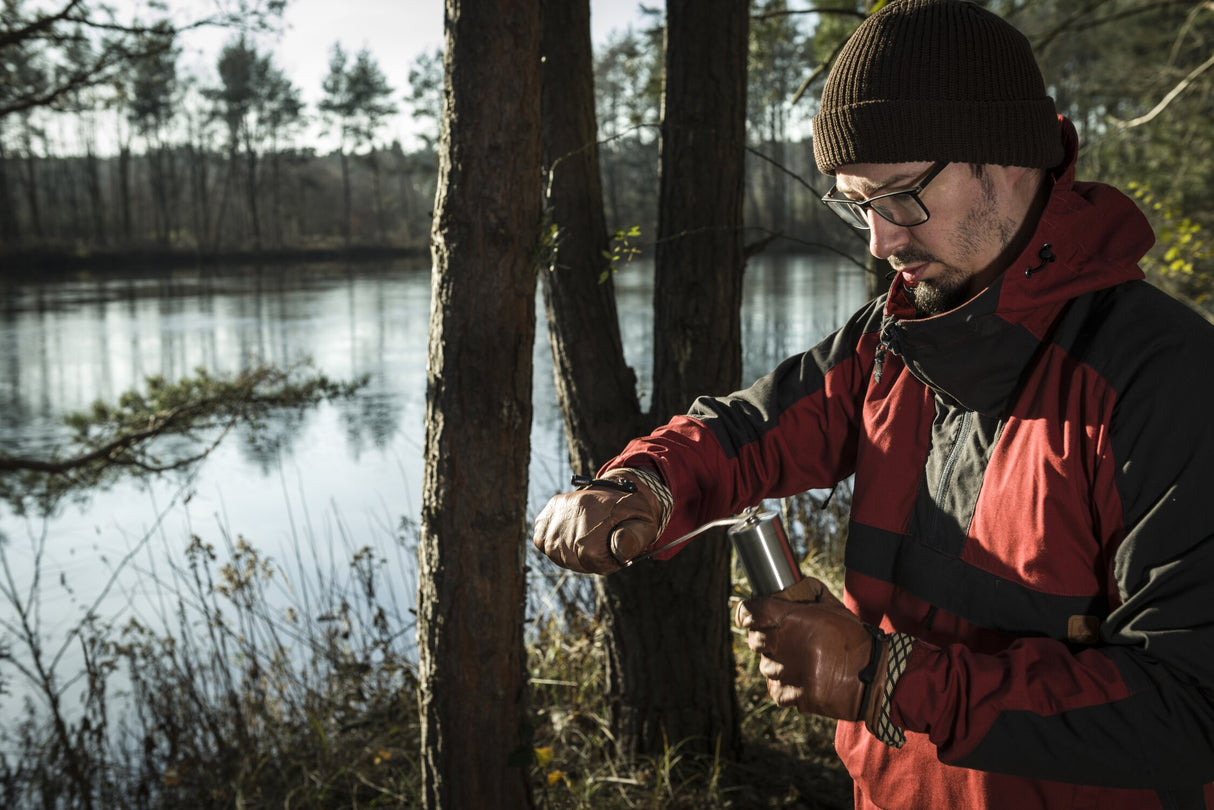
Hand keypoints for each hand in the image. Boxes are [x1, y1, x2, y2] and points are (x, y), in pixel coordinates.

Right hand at [532, 469, 664, 573]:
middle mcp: (574, 510)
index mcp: (596, 515)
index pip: (590, 562)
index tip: (614, 551)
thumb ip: (634, 539)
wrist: (624, 489)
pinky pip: (541, 540)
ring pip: (554, 552)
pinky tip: (570, 537)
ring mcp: (560, 508)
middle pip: (571, 559)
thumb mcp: (644, 526)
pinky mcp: (551, 508)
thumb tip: (620, 551)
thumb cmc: (636, 513)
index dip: (605, 562)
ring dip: (570, 553)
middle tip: (603, 545)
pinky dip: (553, 543)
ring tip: (588, 540)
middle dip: (588, 559)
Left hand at [735, 580, 888, 726]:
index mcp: (791, 620)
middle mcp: (784, 646)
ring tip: (798, 660)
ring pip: (765, 666)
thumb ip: (810, 593)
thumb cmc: (854, 638)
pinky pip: (776, 689)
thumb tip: (792, 585)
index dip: (746, 612)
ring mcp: (787, 674)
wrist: (874, 675)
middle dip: (763, 637)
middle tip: (780, 637)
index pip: (751, 613)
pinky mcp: (793, 697)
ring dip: (776, 662)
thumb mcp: (833, 607)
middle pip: (755, 640)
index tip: (748, 615)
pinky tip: (800, 677)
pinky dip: (784, 684)